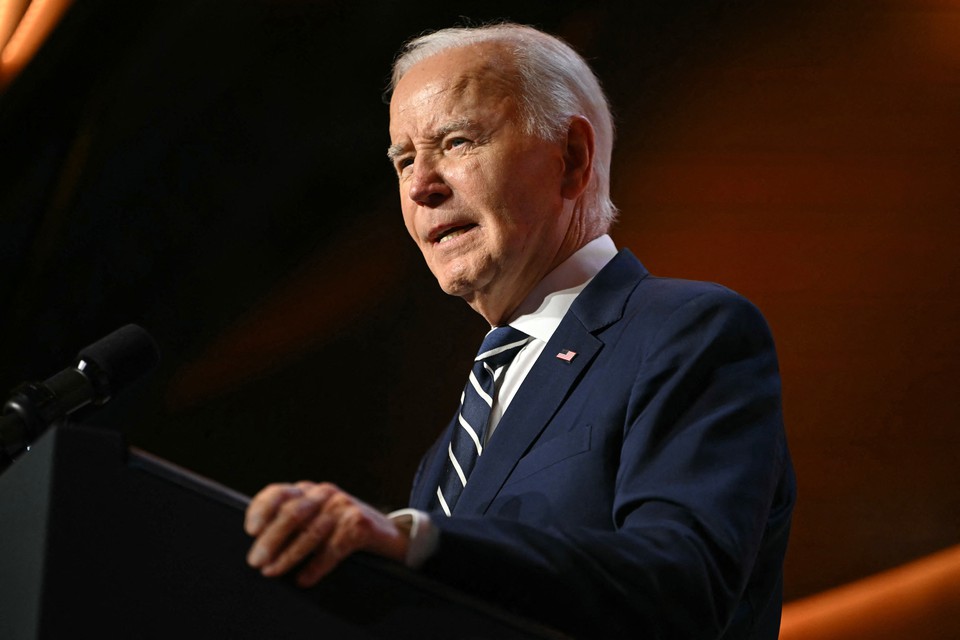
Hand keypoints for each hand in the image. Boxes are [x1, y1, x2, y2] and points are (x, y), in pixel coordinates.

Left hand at [244, 481, 409, 586]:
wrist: (387, 534)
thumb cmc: (342, 529)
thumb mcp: (315, 517)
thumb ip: (291, 523)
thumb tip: (258, 546)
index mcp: (307, 490)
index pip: (278, 493)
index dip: (261, 509)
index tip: (250, 530)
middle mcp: (324, 493)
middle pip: (292, 513)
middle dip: (270, 539)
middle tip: (256, 561)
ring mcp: (343, 507)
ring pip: (311, 531)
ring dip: (288, 555)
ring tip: (273, 571)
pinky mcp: (360, 524)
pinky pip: (333, 548)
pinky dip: (316, 566)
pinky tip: (305, 578)